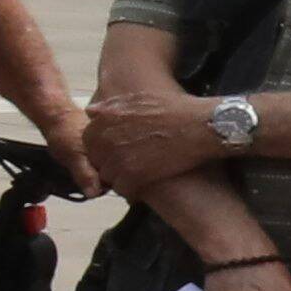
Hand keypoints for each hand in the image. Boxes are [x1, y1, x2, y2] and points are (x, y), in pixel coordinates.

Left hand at [86, 82, 231, 183]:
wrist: (201, 126)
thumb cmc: (176, 110)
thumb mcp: (139, 99)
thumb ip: (110, 107)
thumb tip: (90, 111)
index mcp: (107, 118)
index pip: (89, 139)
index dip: (103, 148)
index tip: (117, 151)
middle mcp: (108, 137)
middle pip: (97, 159)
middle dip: (109, 164)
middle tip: (128, 166)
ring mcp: (119, 157)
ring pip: (108, 176)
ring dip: (120, 179)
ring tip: (137, 178)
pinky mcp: (133, 175)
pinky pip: (122, 189)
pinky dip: (131, 191)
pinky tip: (142, 188)